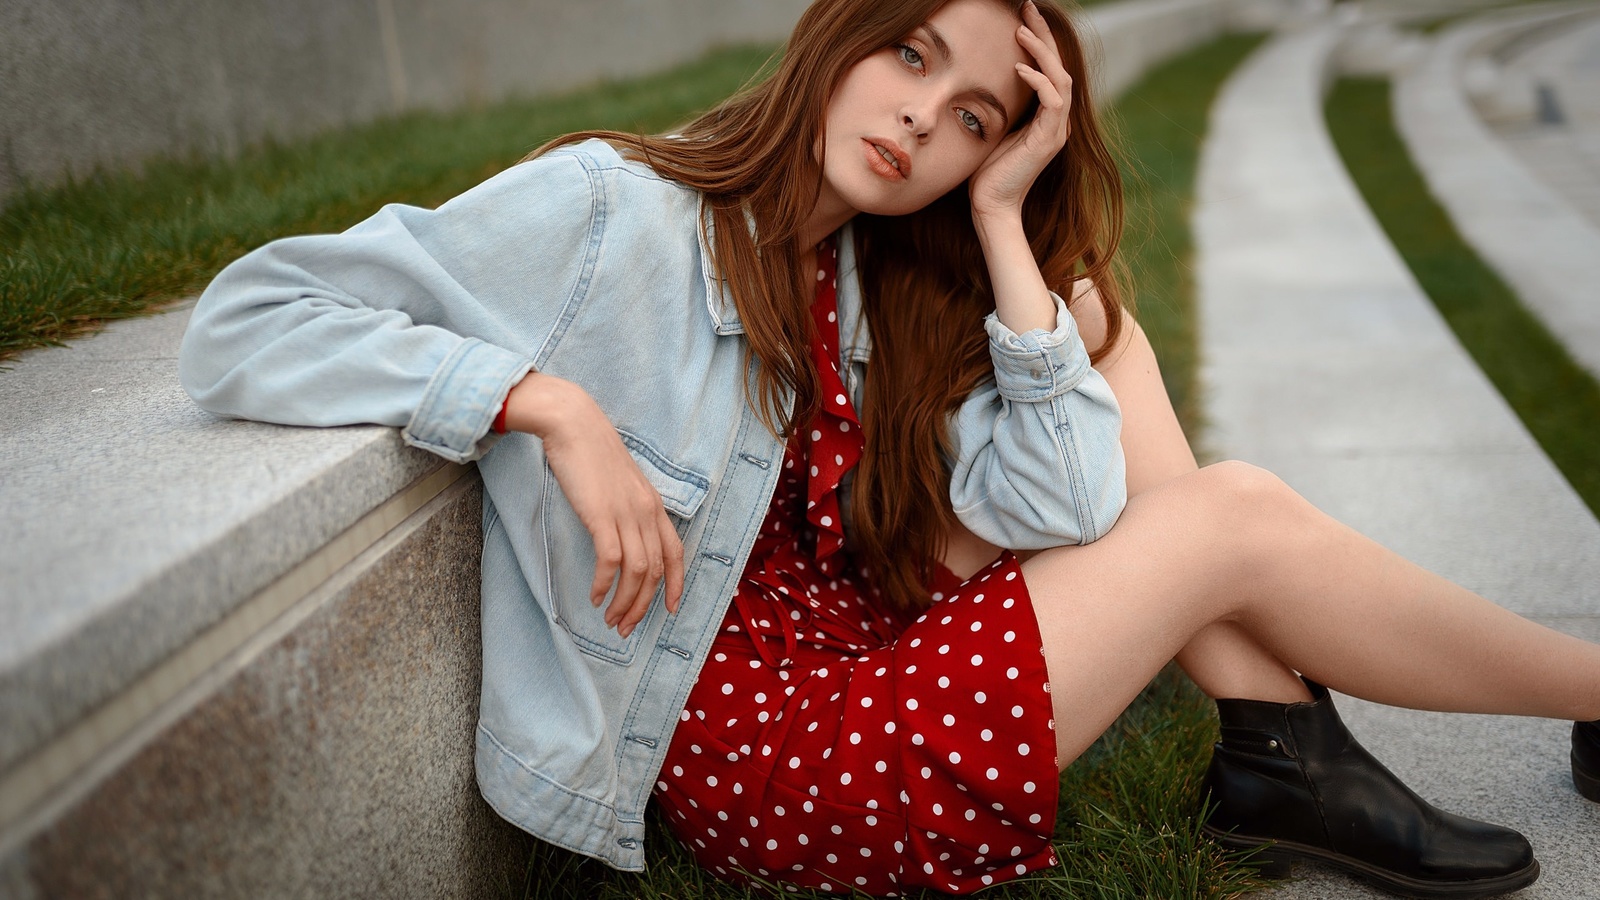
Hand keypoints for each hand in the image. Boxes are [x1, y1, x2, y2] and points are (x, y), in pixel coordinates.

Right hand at [504, 373, 684, 637]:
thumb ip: (627, 508)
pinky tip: (594, 597)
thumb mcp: (619, 483)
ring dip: (624, 603)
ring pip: (637, 572)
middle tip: (626, 627)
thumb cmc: (591, 452)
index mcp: (654, 505)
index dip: (676, 585)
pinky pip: (610, 562)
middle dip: (643, 606)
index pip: (676, 553)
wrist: (573, 424)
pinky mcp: (602, 515)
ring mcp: (626, 513)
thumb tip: (621, 536)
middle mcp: (647, 511)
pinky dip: (604, 585)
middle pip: (655, 571)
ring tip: (610, 620)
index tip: (670, 611)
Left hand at [968, 0, 1072, 220]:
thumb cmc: (986, 171)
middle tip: (1028, 8)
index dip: (1039, 42)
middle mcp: (1057, 121)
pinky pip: (1052, 101)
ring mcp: (1056, 130)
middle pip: (1060, 66)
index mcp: (1046, 117)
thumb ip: (1001, 106)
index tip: (1022, 17)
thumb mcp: (994, 128)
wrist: (991, 205)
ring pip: (1061, 79)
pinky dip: (1038, 81)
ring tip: (1022, 31)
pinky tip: (1019, 68)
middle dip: (1044, 35)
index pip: (1049, 70)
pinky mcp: (1048, 141)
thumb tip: (986, 80)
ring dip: (1042, 53)